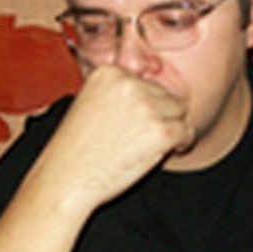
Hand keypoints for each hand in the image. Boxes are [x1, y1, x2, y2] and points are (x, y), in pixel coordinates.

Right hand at [36, 64, 194, 206]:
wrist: (65, 178)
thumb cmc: (74, 150)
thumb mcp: (90, 105)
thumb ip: (119, 93)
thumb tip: (154, 95)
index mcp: (109, 72)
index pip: (146, 83)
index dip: (145, 107)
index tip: (134, 125)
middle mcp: (128, 83)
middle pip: (166, 95)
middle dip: (160, 117)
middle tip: (142, 139)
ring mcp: (146, 106)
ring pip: (179, 112)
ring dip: (171, 129)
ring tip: (150, 146)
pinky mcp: (160, 131)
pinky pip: (186, 132)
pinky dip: (181, 144)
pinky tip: (162, 153)